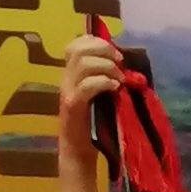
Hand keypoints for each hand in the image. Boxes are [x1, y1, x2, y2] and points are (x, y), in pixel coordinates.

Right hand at [58, 33, 121, 147]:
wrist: (78, 150)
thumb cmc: (93, 123)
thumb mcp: (100, 95)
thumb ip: (105, 78)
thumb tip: (124, 65)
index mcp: (71, 74)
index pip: (75, 44)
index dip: (95, 41)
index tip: (115, 51)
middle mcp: (66, 79)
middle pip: (78, 49)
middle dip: (103, 49)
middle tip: (120, 62)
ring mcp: (68, 92)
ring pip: (82, 64)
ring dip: (106, 67)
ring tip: (119, 79)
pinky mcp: (73, 106)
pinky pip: (86, 86)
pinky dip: (103, 82)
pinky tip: (115, 88)